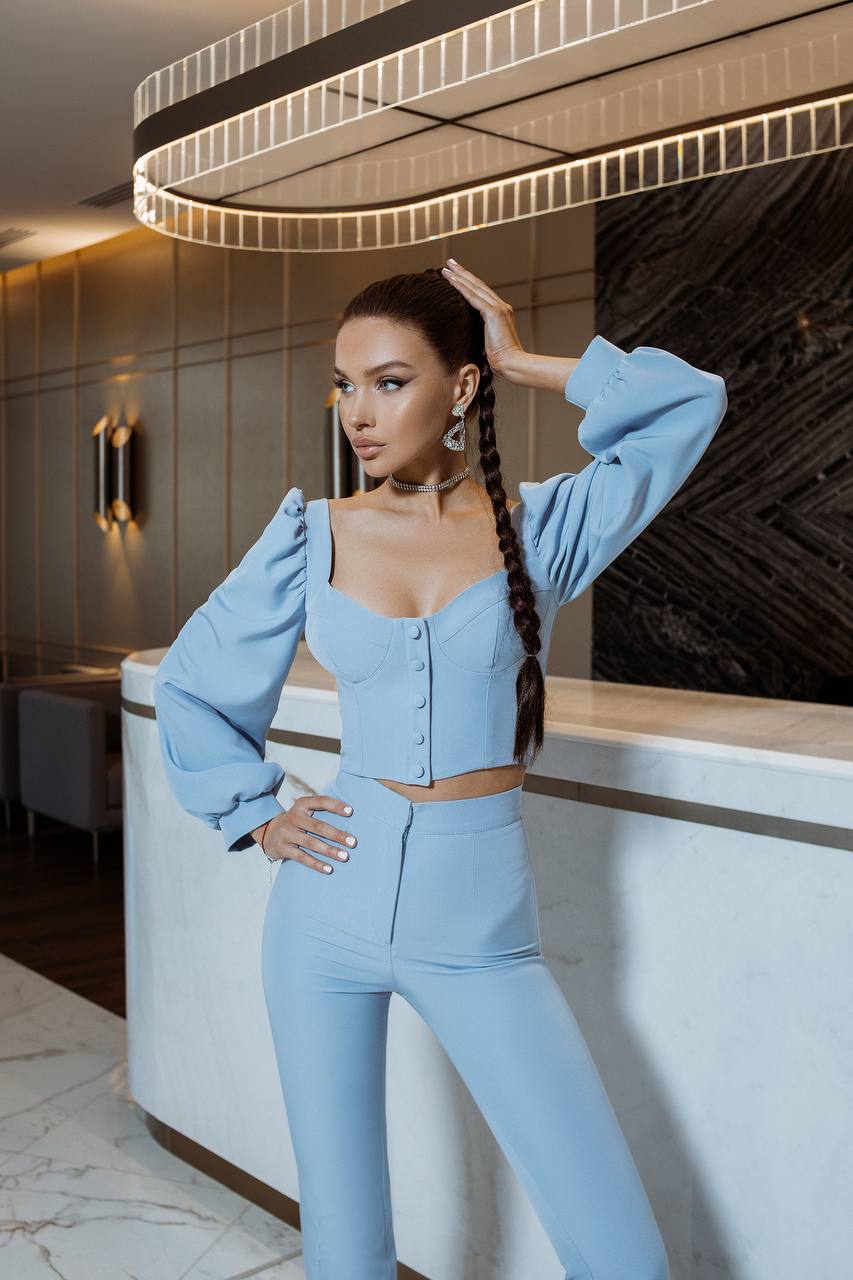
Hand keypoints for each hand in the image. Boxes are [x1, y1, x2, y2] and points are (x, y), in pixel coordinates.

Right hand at [255, 794, 356, 872]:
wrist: (268, 833)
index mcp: (302, 805)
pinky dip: (316, 864)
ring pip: (311, 843)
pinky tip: (329, 869)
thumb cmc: (297, 822)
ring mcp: (287, 833)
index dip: (335, 806)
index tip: (351, 811)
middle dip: (337, 835)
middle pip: (318, 826)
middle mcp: (293, 817)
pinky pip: (302, 857)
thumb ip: (321, 810)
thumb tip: (350, 815)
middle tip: (353, 842)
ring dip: (329, 851)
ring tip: (345, 856)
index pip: (320, 802)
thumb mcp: (305, 811)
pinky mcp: (283, 848)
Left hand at [440, 258, 524, 375]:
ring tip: (445, 268)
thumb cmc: (500, 361)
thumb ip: (482, 335)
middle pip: (479, 285)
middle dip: (463, 273)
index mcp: (502, 313)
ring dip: (459, 276)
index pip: (483, 293)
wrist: (512, 364)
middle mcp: (502, 306)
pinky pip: (473, 296)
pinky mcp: (494, 313)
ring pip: (475, 287)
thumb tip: (468, 336)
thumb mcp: (489, 344)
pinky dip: (461, 286)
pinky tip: (451, 280)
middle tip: (450, 263)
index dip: (469, 282)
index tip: (458, 275)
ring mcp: (499, 308)